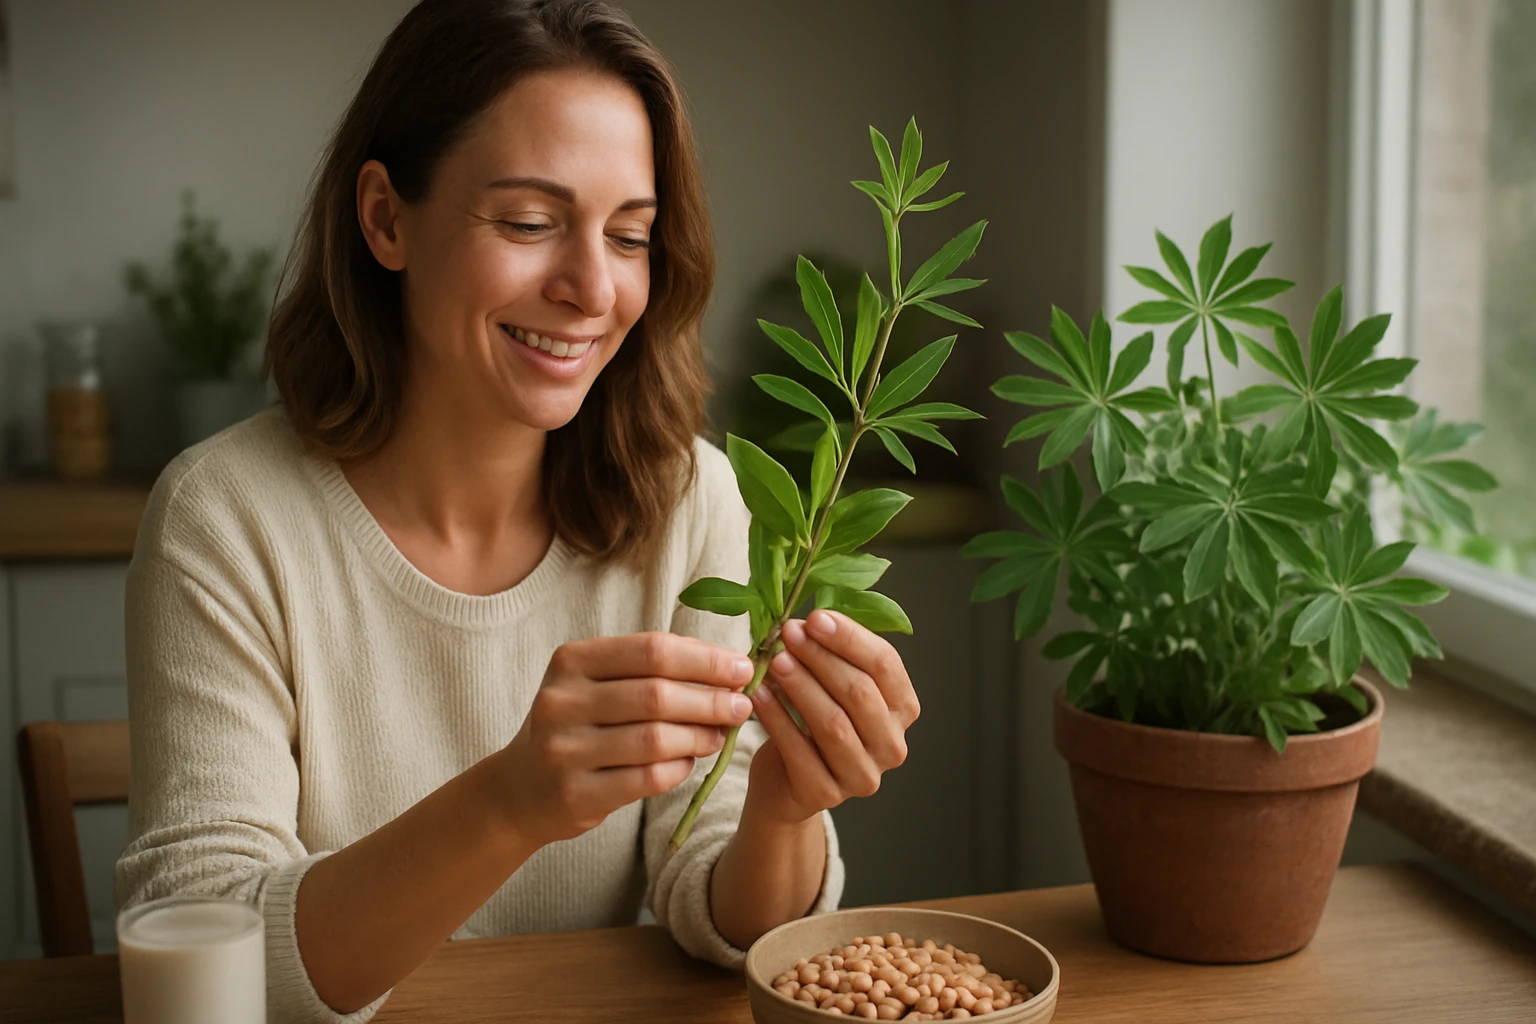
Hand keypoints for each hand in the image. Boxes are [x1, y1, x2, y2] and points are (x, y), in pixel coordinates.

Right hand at [495, 633, 755, 847]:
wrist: (520, 788)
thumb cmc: (577, 726)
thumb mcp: (598, 684)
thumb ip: (652, 671)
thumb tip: (728, 668)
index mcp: (571, 661)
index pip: (652, 650)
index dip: (705, 659)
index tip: (742, 668)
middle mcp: (561, 701)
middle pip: (656, 695)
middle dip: (710, 700)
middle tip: (742, 706)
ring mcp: (564, 750)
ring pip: (655, 740)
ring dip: (700, 736)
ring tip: (721, 734)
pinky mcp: (575, 793)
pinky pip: (646, 779)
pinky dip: (678, 769)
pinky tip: (689, 761)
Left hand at [746, 609, 919, 826]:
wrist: (783, 782)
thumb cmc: (809, 721)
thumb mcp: (828, 683)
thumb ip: (831, 653)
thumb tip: (807, 619)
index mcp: (902, 709)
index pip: (886, 665)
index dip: (850, 638)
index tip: (815, 618)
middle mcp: (891, 745)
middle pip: (860, 692)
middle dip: (821, 658)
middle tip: (789, 634)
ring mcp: (863, 775)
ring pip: (833, 723)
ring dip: (801, 686)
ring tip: (774, 661)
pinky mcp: (827, 794)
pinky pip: (800, 751)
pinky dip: (778, 719)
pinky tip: (760, 695)